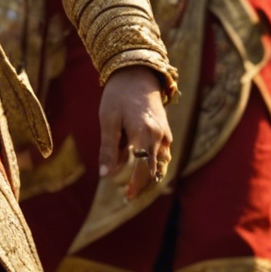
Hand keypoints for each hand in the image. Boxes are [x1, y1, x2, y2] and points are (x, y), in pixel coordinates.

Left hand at [98, 66, 170, 198]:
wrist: (136, 75)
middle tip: (128, 196)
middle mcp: (160, 136)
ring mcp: (165, 134)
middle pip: (155, 169)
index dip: (136, 184)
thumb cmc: (117, 97)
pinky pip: (161, 153)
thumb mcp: (107, 121)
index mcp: (145, 133)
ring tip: (132, 185)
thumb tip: (105, 175)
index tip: (127, 196)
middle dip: (143, 183)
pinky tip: (140, 166)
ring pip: (160, 163)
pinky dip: (152, 163)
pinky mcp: (165, 132)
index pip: (144, 167)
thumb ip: (108, 149)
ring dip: (148, 175)